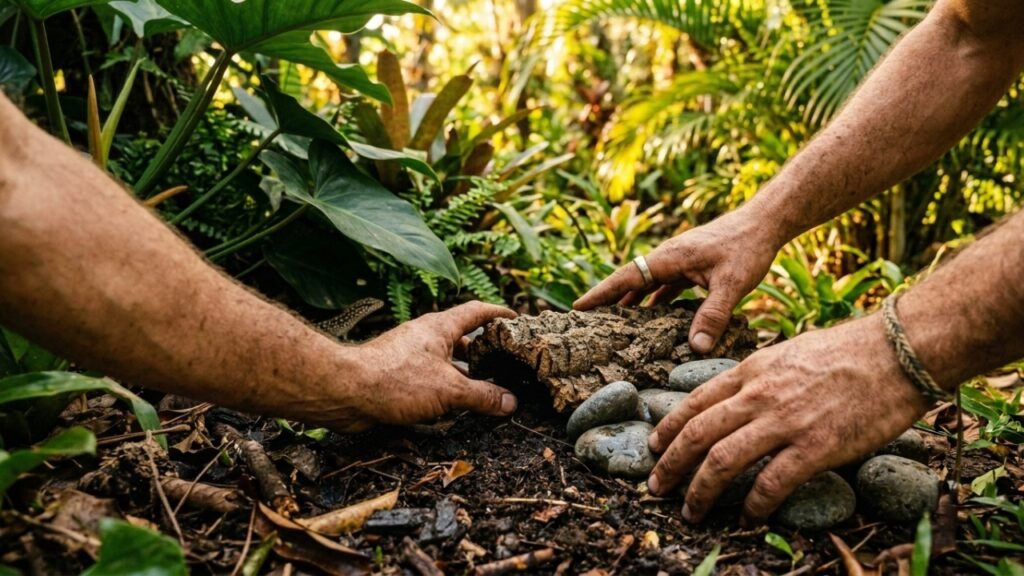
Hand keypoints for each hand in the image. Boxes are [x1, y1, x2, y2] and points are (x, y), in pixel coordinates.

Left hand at [332, 302, 517, 431]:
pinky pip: (430, 379)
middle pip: (462, 339)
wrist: (346, 392)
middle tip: (503, 364)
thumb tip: (510, 402)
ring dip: (463, 375)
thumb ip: (482, 395)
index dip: (497, 313)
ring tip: (484, 391)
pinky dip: (444, 389)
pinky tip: (451, 408)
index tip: (515, 319)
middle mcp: (425, 337)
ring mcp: (410, 356)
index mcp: (440, 327)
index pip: (476, 312)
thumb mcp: (449, 389)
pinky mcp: (398, 376)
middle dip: (483, 352)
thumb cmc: (396, 380)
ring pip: (445, 362)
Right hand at [573, 209, 780, 353]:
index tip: (578, 308)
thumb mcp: (732, 284)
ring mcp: (679, 261)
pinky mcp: (692, 266)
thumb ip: (713, 315)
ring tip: (614, 326)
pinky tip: (653, 319)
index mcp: (669, 258)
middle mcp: (668, 258)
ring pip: (647, 284)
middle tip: (587, 323)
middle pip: (630, 281)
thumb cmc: (748, 248)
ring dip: (631, 302)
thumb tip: (696, 348)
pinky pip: (665, 286)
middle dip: (608, 300)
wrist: (766, 223)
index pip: (625, 277)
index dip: (601, 294)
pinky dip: (655, 302)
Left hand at [646, 314, 932, 523]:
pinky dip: (754, 505)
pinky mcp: (815, 447)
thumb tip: (737, 397)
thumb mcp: (787, 352)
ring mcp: (784, 421)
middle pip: (697, 434)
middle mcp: (758, 396)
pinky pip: (771, 483)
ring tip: (691, 511)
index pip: (694, 402)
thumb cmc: (848, 352)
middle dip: (669, 465)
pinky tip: (748, 517)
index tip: (654, 447)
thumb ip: (758, 376)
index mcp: (750, 371)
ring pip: (722, 461)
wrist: (897, 352)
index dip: (667, 428)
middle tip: (655, 488)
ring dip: (700, 491)